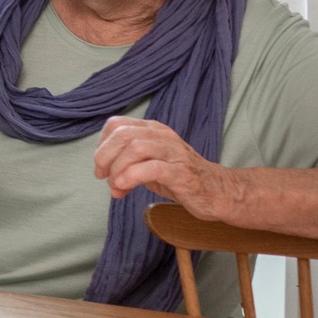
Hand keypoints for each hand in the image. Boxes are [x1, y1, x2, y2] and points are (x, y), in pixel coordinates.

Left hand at [92, 116, 238, 220]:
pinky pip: (152, 167)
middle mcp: (162, 136)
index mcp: (152, 130)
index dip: (102, 145)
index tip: (101, 167)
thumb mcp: (149, 170)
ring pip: (135, 147)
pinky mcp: (181, 172)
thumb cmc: (180, 178)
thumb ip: (127, 172)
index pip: (117, 124)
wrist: (216, 192)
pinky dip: (131, 176)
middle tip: (102, 176)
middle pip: (123, 133)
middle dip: (104, 155)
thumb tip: (110, 184)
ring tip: (116, 185)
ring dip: (117, 168)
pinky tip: (124, 187)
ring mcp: (173, 152)